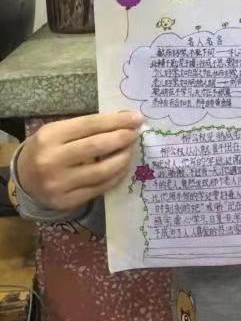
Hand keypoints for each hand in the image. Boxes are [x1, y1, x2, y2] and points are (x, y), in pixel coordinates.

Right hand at [17, 111, 142, 211]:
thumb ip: (87, 127)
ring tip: (130, 150)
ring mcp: (59, 184)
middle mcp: (52, 160)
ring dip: (123, 158)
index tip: (136, 118)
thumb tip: (125, 120)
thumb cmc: (47, 149)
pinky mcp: (67, 201)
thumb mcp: (58, 131)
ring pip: (102, 170)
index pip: (90, 125)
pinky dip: (116, 176)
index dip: (116, 121)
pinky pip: (100, 188)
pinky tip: (122, 167)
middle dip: (122, 138)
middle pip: (97, 146)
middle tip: (136, 133)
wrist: (24, 180)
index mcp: (49, 136)